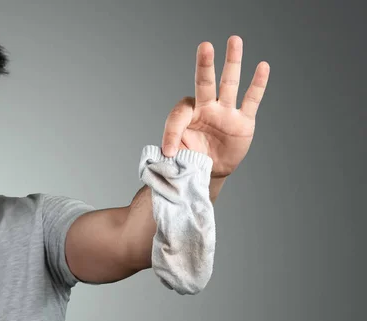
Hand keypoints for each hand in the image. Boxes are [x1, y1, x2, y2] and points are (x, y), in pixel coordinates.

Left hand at [161, 36, 269, 177]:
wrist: (209, 171)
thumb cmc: (190, 158)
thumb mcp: (176, 155)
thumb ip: (171, 147)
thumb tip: (167, 151)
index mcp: (187, 115)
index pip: (180, 113)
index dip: (171, 131)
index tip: (168, 151)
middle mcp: (207, 108)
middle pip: (205, 82)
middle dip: (205, 65)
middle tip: (205, 46)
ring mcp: (226, 113)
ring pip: (229, 83)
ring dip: (232, 63)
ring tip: (234, 40)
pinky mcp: (243, 122)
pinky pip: (251, 100)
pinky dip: (257, 84)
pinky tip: (262, 66)